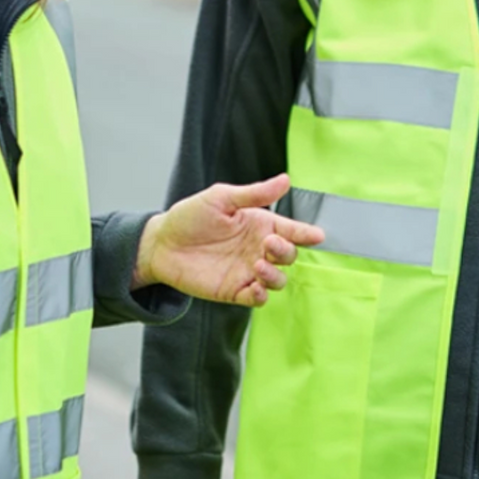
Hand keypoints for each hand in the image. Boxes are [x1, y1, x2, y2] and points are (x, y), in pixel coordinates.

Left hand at [133, 173, 323, 305]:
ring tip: (258, 264)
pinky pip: (259, 298)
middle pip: (288, 255)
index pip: (290, 230)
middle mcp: (257, 249)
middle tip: (268, 244)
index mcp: (259, 225)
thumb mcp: (221, 198)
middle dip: (286, 251)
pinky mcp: (234, 291)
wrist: (161, 244)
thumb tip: (286, 180)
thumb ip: (254, 194)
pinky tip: (255, 286)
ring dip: (276, 275)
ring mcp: (247, 271)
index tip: (317, 236)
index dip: (306, 233)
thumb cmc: (190, 217)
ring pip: (278, 279)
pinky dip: (263, 294)